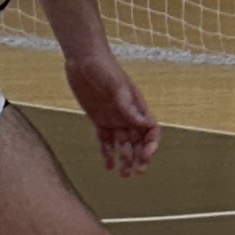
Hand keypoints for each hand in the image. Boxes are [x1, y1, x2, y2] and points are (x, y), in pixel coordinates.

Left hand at [65, 47, 158, 174]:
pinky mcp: (98, 119)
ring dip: (125, 159)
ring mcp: (113, 118)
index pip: (150, 131)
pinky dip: (107, 153)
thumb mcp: (117, 86)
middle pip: (138, 141)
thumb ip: (129, 106)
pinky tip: (108, 166)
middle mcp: (128, 115)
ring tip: (123, 175)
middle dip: (139, 157)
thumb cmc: (104, 68)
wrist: (83, 59)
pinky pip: (104, 140)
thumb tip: (146, 124)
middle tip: (136, 172)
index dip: (151, 145)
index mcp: (137, 106)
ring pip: (123, 144)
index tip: (145, 156)